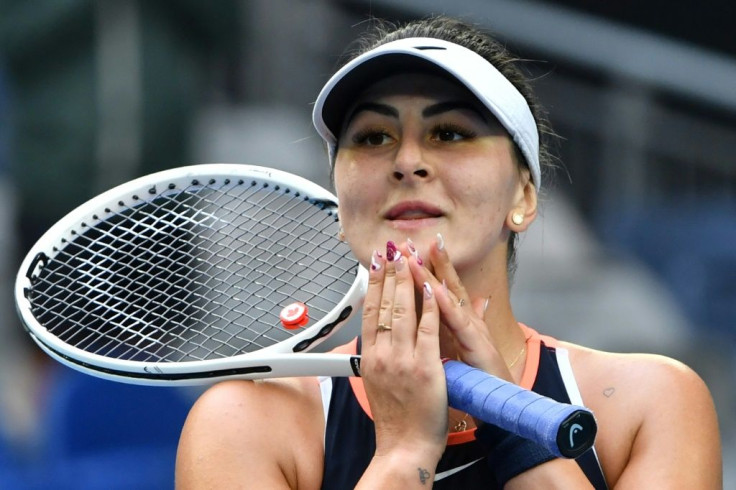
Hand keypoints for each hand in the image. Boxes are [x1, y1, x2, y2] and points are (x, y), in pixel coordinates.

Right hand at [360, 242, 446, 461]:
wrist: (404, 448)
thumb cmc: (395, 419)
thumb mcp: (377, 382)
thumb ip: (379, 355)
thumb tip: (376, 339)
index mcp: (371, 358)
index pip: (370, 311)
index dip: (373, 284)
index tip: (375, 263)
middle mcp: (383, 355)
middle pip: (384, 305)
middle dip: (389, 272)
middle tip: (392, 248)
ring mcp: (403, 360)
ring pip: (403, 311)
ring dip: (407, 280)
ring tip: (409, 257)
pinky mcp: (425, 367)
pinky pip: (428, 329)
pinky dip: (429, 306)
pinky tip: (430, 287)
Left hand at [417, 235, 512, 381]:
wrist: (502, 404)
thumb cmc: (484, 378)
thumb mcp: (471, 348)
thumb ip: (469, 322)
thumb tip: (478, 301)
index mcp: (461, 322)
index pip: (442, 289)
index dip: (427, 268)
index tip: (408, 248)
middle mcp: (467, 321)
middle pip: (444, 286)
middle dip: (426, 263)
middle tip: (407, 242)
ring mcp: (474, 331)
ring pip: (449, 299)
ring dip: (432, 275)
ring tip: (415, 256)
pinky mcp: (478, 346)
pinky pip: (459, 324)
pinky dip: (447, 306)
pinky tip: (435, 290)